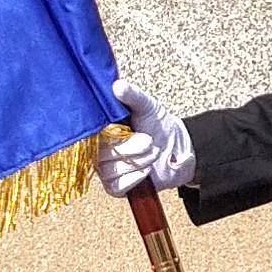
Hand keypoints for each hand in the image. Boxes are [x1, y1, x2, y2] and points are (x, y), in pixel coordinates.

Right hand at [97, 78, 195, 196]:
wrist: (179, 148)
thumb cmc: (158, 125)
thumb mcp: (147, 105)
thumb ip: (132, 96)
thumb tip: (118, 85)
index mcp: (101, 130)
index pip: (91, 134)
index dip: (109, 132)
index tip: (126, 127)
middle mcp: (99, 150)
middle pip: (101, 153)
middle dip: (129, 148)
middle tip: (148, 140)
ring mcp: (106, 169)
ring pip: (109, 170)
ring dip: (135, 162)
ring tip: (153, 152)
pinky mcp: (115, 187)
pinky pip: (116, 186)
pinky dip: (134, 177)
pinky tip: (147, 169)